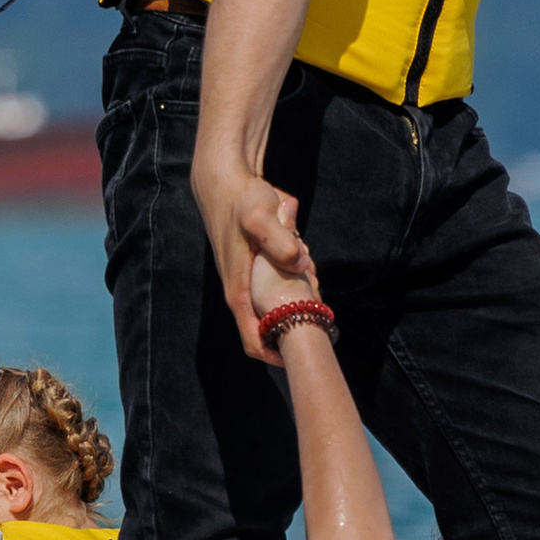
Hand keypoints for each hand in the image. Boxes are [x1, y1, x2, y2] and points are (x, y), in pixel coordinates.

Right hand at [195, 157, 311, 362]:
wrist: (225, 181)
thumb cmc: (240, 200)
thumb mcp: (259, 216)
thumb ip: (278, 240)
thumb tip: (298, 264)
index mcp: (239, 291)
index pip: (253, 340)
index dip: (276, 356)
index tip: (301, 358)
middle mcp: (245, 292)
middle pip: (275, 322)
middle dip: (299, 313)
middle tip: (315, 293)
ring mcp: (253, 280)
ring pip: (283, 300)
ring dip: (301, 290)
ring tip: (305, 261)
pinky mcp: (261, 268)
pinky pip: (286, 280)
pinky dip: (299, 272)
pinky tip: (302, 250)